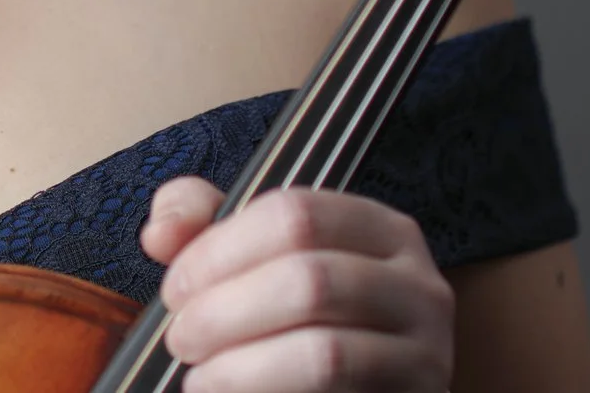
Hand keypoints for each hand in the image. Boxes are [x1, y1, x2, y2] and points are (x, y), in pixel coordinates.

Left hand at [141, 178, 453, 392]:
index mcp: (380, 229)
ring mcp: (426, 352)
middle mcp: (417, 283)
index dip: (220, 249)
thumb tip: (163, 232)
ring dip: (242, 367)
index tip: (175, 287)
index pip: (296, 214)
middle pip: (308, 280)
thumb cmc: (303, 325)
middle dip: (224, 311)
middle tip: (180, 337)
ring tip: (199, 378)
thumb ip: (204, 228)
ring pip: (324, 352)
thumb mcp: (257, 261)